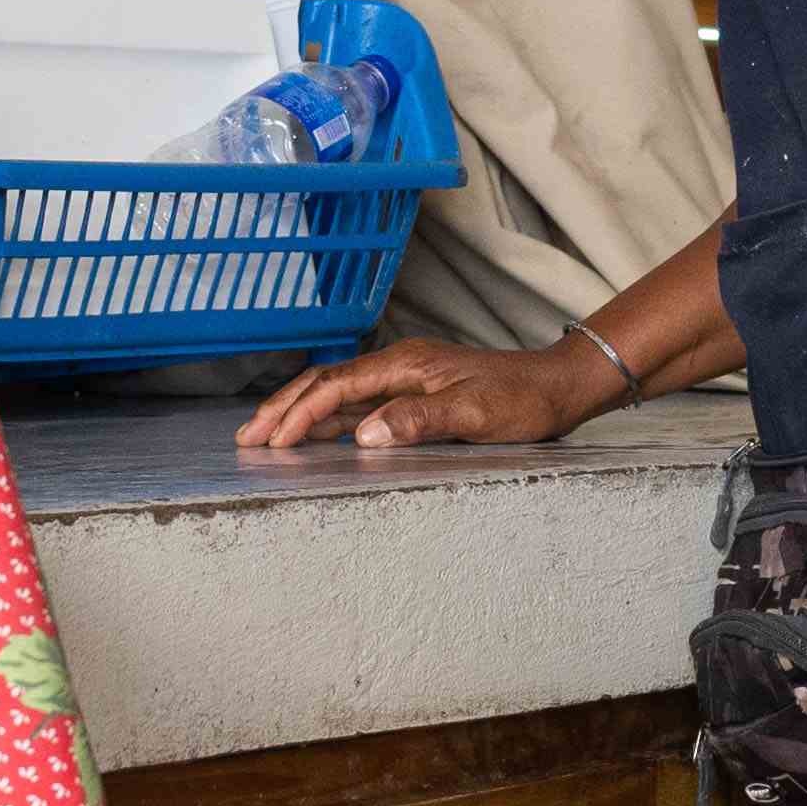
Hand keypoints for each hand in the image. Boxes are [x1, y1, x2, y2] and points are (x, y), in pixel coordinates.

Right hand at [237, 327, 620, 452]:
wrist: (559, 387)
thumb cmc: (523, 400)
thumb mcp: (476, 414)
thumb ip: (419, 421)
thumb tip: (362, 435)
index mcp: (406, 364)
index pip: (336, 386)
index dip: (300, 413)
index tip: (272, 441)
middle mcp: (399, 367)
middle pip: (326, 383)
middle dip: (284, 409)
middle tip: (247, 438)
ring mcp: (406, 380)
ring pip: (339, 394)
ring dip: (301, 414)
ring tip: (266, 437)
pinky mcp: (416, 395)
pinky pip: (360, 405)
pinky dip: (329, 420)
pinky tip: (316, 436)